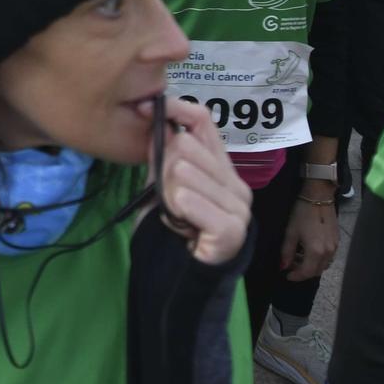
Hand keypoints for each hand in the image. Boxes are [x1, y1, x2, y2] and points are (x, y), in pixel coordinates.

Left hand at [156, 97, 253, 266]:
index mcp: (221, 168)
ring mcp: (238, 206)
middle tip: (169, 199)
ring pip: (182, 170)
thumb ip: (161, 154)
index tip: (144, 108)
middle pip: (185, 145)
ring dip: (167, 195)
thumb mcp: (160, 184)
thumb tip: (154, 116)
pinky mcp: (232, 228)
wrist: (179, 275)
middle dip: (164, 170)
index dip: (175, 109)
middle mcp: (235, 183)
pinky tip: (181, 225)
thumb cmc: (172, 229)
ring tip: (176, 215)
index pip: (203, 120)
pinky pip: (187, 198)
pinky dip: (175, 209)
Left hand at [280, 193, 338, 280]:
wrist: (319, 197)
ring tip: (298, 258)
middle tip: (291, 266)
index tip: (286, 275)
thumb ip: (286, 251)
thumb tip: (283, 266)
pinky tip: (308, 251)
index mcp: (316, 251)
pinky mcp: (337, 241)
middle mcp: (328, 252)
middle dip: (303, 272)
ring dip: (311, 266)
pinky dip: (318, 259)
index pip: (307, 272)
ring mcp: (335, 247)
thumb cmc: (302, 213)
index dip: (296, 276)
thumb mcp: (291, 232)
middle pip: (317, 271)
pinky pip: (328, 257)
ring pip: (324, 265)